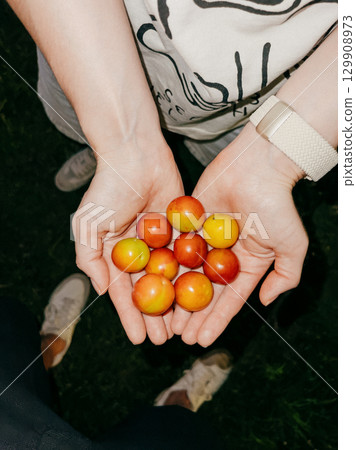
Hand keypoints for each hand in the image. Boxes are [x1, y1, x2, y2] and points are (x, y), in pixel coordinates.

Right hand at [73, 139, 183, 344]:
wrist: (136, 156)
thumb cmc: (108, 189)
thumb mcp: (88, 226)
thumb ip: (90, 259)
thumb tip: (103, 290)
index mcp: (117, 252)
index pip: (124, 291)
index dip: (130, 316)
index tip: (138, 338)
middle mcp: (139, 250)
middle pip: (149, 290)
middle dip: (155, 316)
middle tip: (164, 340)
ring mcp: (161, 240)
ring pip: (170, 279)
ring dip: (175, 303)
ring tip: (182, 326)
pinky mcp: (180, 229)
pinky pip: (186, 257)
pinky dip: (191, 277)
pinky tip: (199, 296)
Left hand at [171, 123, 308, 345]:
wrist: (257, 166)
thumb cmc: (277, 205)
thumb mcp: (292, 246)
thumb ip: (285, 276)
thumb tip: (265, 302)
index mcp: (248, 262)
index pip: (229, 298)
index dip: (216, 320)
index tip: (202, 341)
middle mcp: (225, 254)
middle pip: (205, 291)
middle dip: (193, 314)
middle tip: (178, 335)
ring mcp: (205, 239)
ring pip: (186, 273)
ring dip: (176, 296)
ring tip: (163, 317)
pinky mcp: (188, 222)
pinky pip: (175, 247)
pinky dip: (165, 266)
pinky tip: (153, 284)